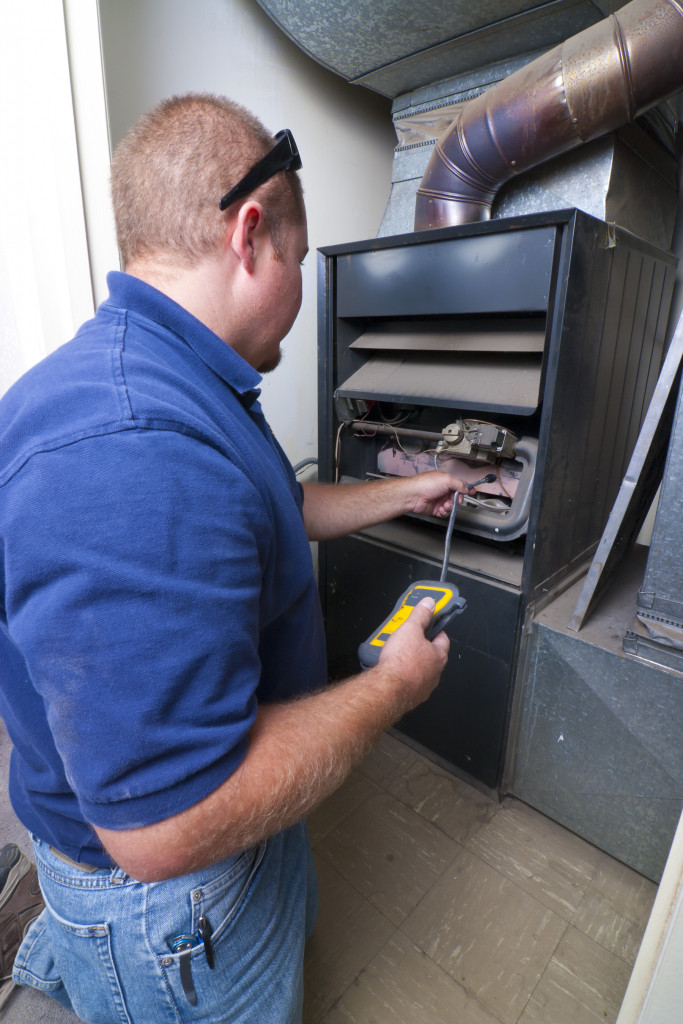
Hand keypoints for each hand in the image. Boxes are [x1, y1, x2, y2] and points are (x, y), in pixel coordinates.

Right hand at [375, 598, 449, 713]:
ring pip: (420, 670)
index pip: (443, 639)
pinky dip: (402, 676)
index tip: (430, 625)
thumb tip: (429, 604)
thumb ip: (420, 615)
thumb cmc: (401, 662)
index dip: (436, 630)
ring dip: (411, 663)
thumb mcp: (410, 629)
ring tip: (396, 654)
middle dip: (420, 646)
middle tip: (408, 639)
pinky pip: (409, 683)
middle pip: (431, 655)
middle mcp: (434, 673)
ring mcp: (424, 686)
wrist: (388, 688)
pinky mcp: (411, 696)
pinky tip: (392, 671)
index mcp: (438, 656)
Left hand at [403, 471, 466, 517]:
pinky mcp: (435, 509)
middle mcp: (443, 490)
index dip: (466, 488)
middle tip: (455, 500)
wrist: (413, 495)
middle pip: (457, 497)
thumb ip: (459, 484)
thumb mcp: (446, 480)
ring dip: (451, 506)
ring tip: (445, 505)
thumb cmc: (426, 484)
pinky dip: (445, 512)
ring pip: (452, 506)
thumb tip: (466, 488)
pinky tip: (441, 509)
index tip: (473, 491)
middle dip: (458, 500)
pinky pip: (445, 512)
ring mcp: (439, 500)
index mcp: (446, 481)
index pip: (459, 484)